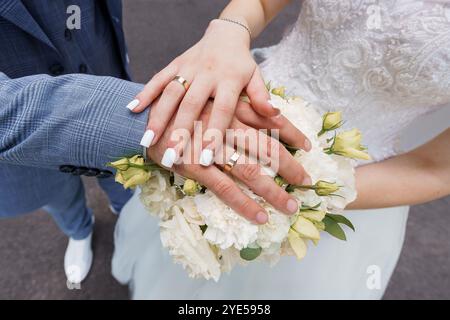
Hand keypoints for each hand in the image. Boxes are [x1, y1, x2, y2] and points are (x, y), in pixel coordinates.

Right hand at [132, 19, 310, 166]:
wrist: (225, 34)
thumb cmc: (241, 64)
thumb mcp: (255, 78)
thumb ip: (261, 97)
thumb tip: (275, 115)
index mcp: (229, 79)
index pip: (222, 110)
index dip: (214, 134)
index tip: (206, 159)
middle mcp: (207, 74)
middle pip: (192, 105)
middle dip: (181, 131)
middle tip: (172, 156)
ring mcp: (187, 68)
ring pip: (171, 93)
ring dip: (158, 116)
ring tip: (147, 140)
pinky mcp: (173, 65)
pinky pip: (158, 78)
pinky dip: (145, 93)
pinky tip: (132, 109)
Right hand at [146, 99, 310, 223]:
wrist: (141, 116)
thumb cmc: (179, 106)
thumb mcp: (210, 94)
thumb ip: (243, 101)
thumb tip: (274, 110)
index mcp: (230, 105)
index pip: (270, 119)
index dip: (292, 132)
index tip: (308, 147)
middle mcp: (224, 124)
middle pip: (266, 148)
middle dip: (289, 167)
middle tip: (307, 183)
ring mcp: (209, 147)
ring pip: (249, 170)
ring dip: (273, 190)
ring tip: (291, 207)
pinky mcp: (194, 165)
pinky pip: (224, 187)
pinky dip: (243, 203)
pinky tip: (259, 216)